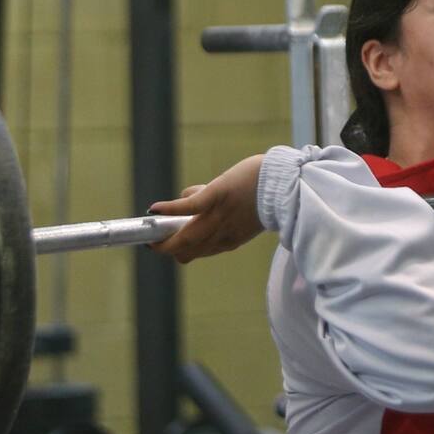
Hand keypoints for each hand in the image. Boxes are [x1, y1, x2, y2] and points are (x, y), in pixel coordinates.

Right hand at [148, 154, 265, 262]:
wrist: (284, 181)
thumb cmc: (264, 192)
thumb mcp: (243, 212)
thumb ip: (216, 210)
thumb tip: (184, 197)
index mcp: (230, 240)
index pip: (199, 253)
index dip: (181, 252)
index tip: (169, 249)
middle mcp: (223, 234)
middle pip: (188, 252)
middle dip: (168, 249)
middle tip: (152, 243)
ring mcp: (219, 216)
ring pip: (186, 237)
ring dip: (165, 237)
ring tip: (149, 234)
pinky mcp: (217, 196)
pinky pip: (190, 207)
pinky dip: (171, 210)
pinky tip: (155, 210)